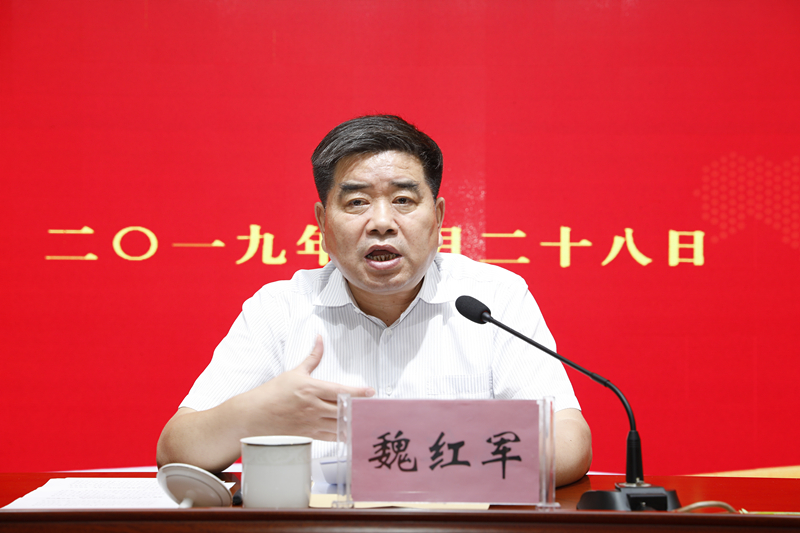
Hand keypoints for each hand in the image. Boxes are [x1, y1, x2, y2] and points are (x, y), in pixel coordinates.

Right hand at [243, 335, 374, 440]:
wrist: (255, 415)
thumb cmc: (273, 393)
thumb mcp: (294, 372)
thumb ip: (312, 357)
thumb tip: (320, 340)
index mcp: (311, 389)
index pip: (340, 391)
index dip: (358, 392)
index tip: (370, 392)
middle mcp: (313, 407)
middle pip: (343, 409)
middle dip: (360, 408)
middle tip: (374, 407)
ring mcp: (311, 423)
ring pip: (339, 425)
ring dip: (353, 423)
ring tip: (367, 420)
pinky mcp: (308, 435)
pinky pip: (330, 437)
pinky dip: (342, 435)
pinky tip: (351, 432)